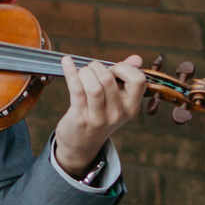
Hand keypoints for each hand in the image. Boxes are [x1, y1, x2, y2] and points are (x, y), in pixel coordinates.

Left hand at [52, 53, 148, 174]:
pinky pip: (76, 90)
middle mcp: (118, 114)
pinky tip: (66, 63)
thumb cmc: (100, 115)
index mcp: (131, 107)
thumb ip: (126, 78)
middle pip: (109, 79)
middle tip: (90, 70)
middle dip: (96, 67)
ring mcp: (99, 118)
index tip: (112, 70)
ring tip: (81, 73)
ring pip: (93, 85)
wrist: (82, 146)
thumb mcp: (117, 101)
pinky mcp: (80, 118)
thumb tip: (137, 58)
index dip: (123, 68)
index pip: (138, 80)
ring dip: (84, 72)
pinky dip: (70, 72)